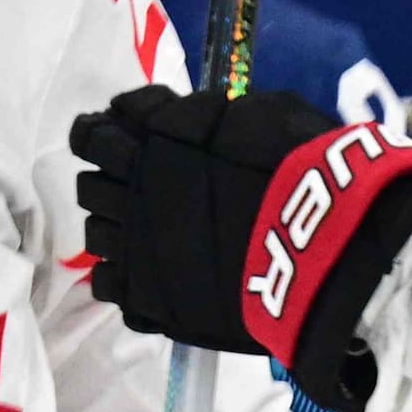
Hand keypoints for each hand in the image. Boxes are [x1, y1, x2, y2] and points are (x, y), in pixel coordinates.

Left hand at [70, 85, 411, 410]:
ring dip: (115, 228)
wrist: (322, 247)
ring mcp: (135, 247)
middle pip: (90, 183)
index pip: (96, 132)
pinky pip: (106, 284)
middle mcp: (132, 190)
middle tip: (141, 188)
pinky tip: (149, 274)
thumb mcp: (262, 113)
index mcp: (154, 139)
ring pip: (94, 233)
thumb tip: (193, 116)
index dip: (108, 133)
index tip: (128, 138)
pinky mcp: (147, 298)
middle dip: (110, 181)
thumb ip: (212, 117)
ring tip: (148, 234)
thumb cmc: (304, 168)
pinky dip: (122, 277)